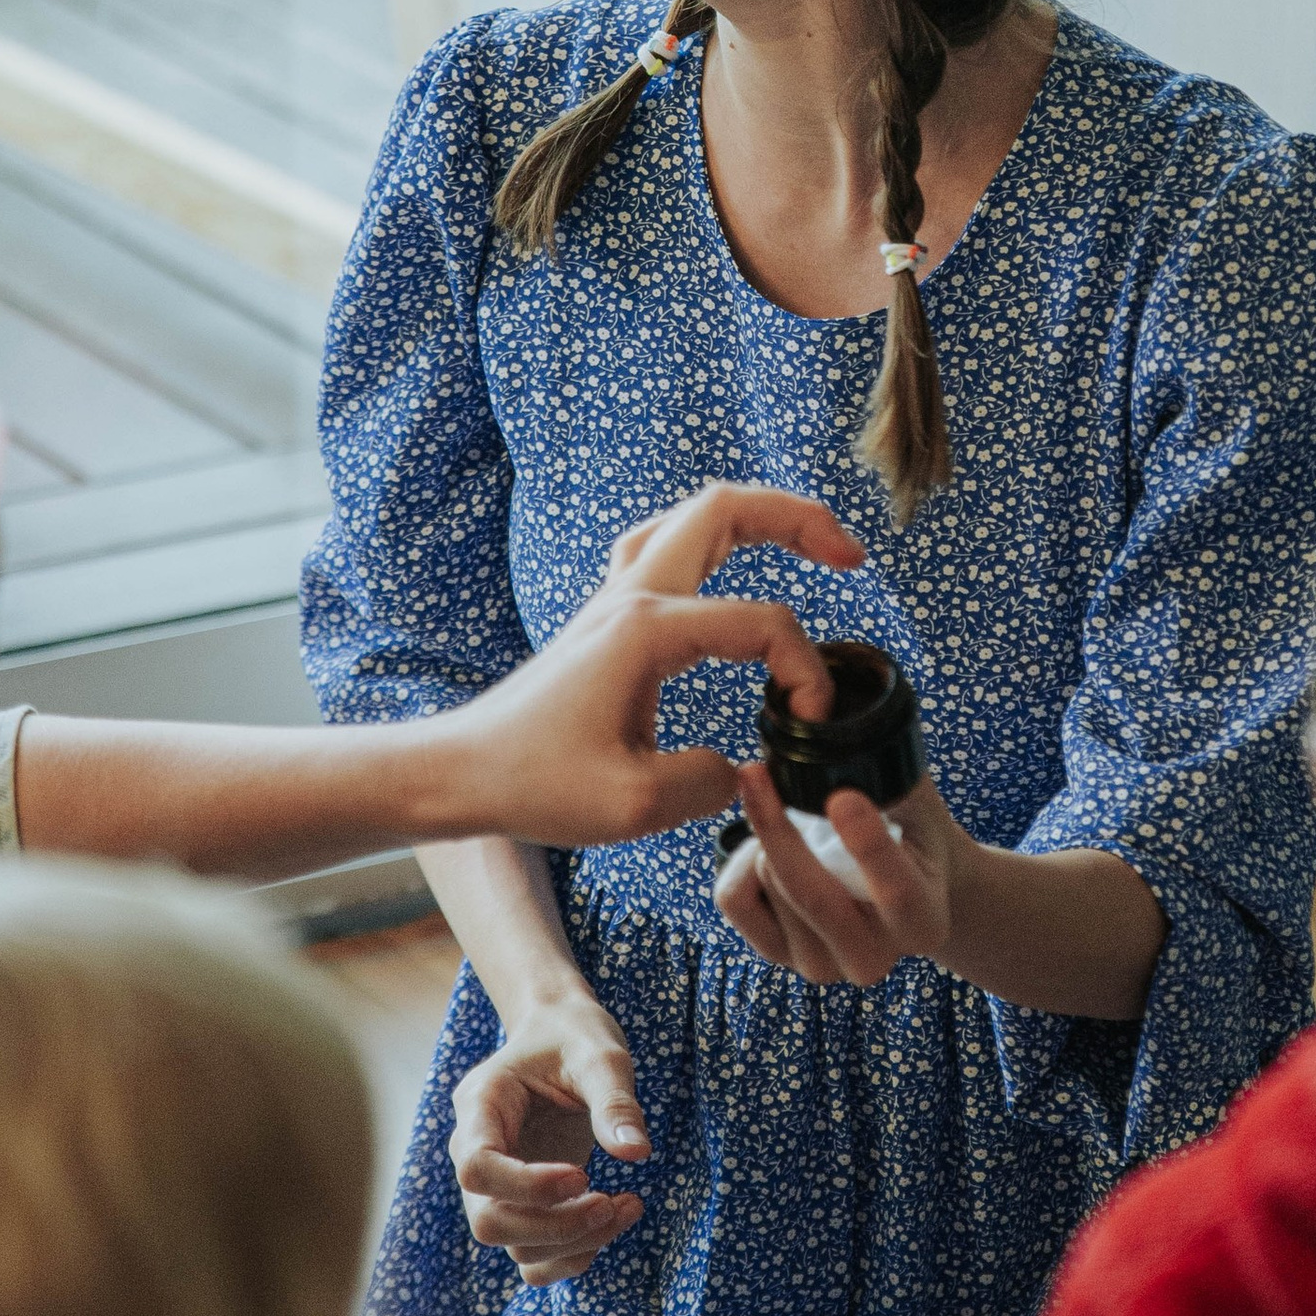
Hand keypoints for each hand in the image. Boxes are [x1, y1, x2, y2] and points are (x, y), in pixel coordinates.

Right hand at [450, 986, 649, 1283]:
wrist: (562, 1034)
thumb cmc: (574, 1036)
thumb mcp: (599, 1053)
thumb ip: (614, 1100)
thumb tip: (636, 1153)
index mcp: (480, 1105)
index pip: (477, 1169)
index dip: (528, 1186)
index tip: (583, 1175)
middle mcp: (476, 1150)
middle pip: (488, 1220)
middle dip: (555, 1226)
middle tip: (611, 1202)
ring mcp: (496, 1183)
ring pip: (513, 1246)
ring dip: (573, 1243)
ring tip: (628, 1206)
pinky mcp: (522, 1202)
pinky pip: (531, 1255)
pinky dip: (571, 1256)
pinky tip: (612, 1221)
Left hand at [452, 483, 856, 847]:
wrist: (463, 773)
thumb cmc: (535, 785)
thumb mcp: (636, 807)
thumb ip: (712, 782)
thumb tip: (746, 767)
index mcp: (647, 629)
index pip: (761, 623)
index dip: (804, 670)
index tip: (809, 722)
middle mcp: (633, 595)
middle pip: (725, 508)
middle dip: (799, 520)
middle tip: (852, 557)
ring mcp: (615, 597)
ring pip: (695, 515)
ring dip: (759, 517)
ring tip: (812, 543)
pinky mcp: (606, 614)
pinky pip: (666, 543)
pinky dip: (714, 539)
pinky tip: (730, 567)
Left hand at [714, 758, 964, 986]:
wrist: (902, 882)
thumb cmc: (910, 829)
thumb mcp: (917, 801)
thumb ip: (892, 776)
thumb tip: (839, 731)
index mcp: (923, 921)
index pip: (897, 890)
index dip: (868, 846)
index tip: (841, 797)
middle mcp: (873, 960)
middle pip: (813, 894)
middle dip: (778, 827)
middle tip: (755, 769)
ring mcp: (822, 967)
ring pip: (769, 886)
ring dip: (767, 836)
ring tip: (790, 815)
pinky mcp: (776, 956)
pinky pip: (734, 897)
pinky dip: (740, 859)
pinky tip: (766, 846)